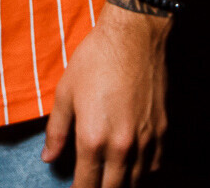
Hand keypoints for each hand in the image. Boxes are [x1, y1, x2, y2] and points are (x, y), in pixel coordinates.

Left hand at [42, 4, 169, 187]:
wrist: (133, 36)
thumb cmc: (95, 60)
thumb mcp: (65, 93)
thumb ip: (57, 130)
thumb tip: (48, 157)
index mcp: (93, 139)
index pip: (86, 185)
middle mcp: (121, 146)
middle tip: (90, 185)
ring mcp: (145, 140)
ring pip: (136, 181)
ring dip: (121, 183)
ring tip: (109, 180)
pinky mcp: (162, 129)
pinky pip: (154, 165)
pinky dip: (143, 171)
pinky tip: (133, 166)